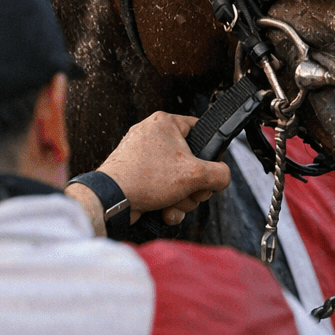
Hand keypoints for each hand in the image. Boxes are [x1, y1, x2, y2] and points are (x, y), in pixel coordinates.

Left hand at [67, 112, 229, 232]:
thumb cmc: (146, 179)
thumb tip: (222, 178)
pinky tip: (165, 211)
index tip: (211, 168)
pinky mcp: (134, 173)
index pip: (201, 130)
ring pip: (177, 177)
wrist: (111, 200)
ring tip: (174, 204)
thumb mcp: (196, 175)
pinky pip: (161, 185)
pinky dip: (166, 201)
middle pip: (191, 160)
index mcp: (164, 123)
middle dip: (194, 185)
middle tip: (192, 193)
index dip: (211, 153)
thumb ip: (220, 174)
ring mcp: (141, 155)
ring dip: (182, 197)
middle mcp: (151, 135)